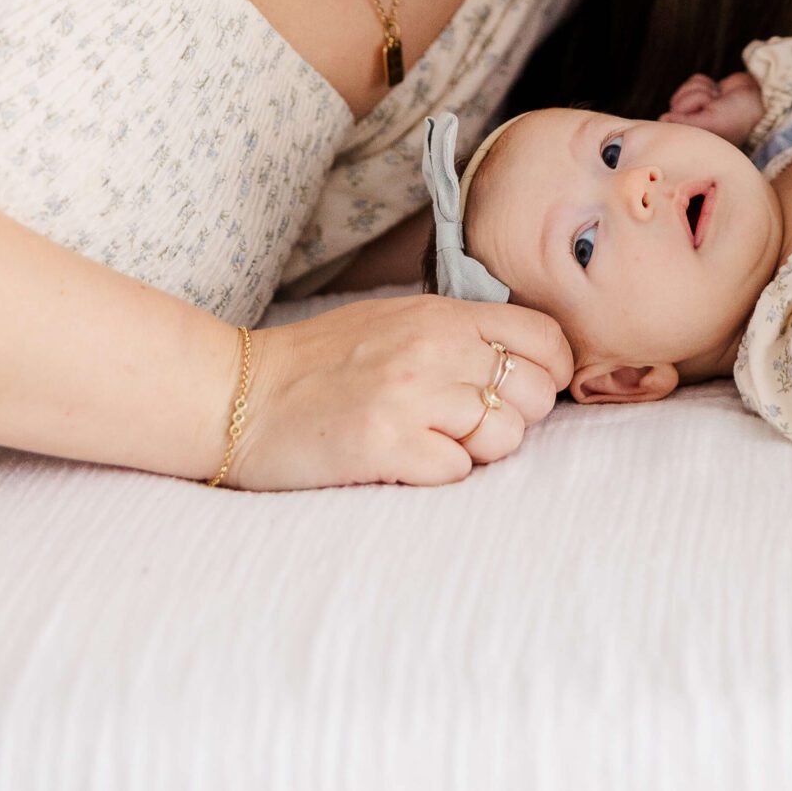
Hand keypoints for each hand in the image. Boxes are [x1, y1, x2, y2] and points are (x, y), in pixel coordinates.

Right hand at [231, 295, 574, 489]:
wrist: (239, 395)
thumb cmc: (321, 363)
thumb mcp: (397, 322)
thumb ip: (458, 335)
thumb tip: (525, 362)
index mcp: (442, 315)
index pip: (543, 336)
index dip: (552, 370)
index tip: (528, 392)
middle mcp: (434, 348)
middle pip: (535, 393)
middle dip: (516, 418)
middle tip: (470, 426)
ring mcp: (411, 397)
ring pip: (504, 437)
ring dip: (478, 452)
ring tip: (434, 444)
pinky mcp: (385, 445)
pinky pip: (456, 473)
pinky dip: (438, 475)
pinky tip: (404, 462)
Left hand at [664, 70, 763, 146]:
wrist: (761, 99)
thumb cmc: (739, 117)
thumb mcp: (711, 123)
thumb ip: (685, 122)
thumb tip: (663, 118)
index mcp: (694, 140)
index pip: (671, 124)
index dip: (685, 114)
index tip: (706, 115)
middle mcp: (694, 127)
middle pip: (676, 103)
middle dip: (697, 99)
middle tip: (716, 106)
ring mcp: (699, 110)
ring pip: (685, 90)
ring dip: (704, 90)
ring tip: (720, 99)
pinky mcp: (705, 93)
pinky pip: (694, 81)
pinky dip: (707, 83)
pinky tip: (720, 92)